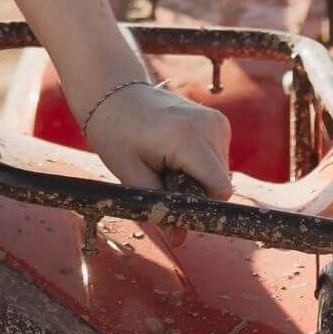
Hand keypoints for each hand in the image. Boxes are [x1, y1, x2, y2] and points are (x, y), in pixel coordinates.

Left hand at [81, 79, 234, 200]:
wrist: (113, 93)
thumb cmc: (116, 132)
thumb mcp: (131, 176)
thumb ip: (159, 208)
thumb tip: (180, 240)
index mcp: (189, 139)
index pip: (219, 191)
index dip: (201, 208)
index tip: (178, 210)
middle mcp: (210, 126)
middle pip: (219, 184)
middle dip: (195, 193)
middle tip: (160, 179)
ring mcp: (216, 121)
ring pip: (220, 174)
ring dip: (196, 179)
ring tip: (164, 162)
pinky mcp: (217, 121)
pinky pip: (216, 159)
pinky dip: (199, 165)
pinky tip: (173, 153)